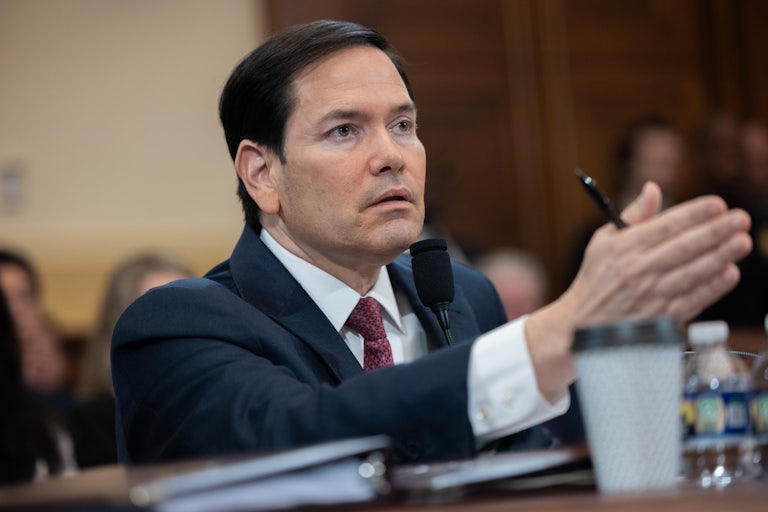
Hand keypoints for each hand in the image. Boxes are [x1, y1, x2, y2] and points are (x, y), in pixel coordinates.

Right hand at [524, 181, 751, 398]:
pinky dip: (712, 288)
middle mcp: (638, 271)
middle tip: (740, 218)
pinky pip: (692, 300)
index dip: (693, 214)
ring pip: (691, 273)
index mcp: (623, 248)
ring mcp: (650, 296)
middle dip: (715, 231)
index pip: (664, 226)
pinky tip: (729, 273)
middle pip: (683, 248)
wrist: (583, 324)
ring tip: (742, 241)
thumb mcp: (603, 241)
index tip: (717, 204)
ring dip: (720, 257)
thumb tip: (653, 189)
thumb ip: (633, 216)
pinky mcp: (661, 318)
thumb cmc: (597, 278)